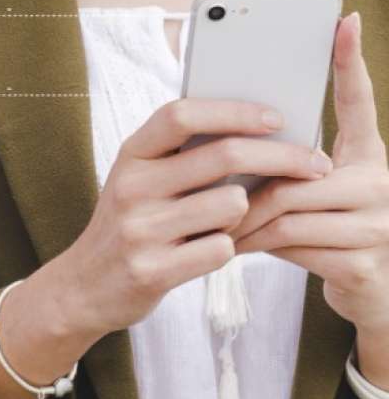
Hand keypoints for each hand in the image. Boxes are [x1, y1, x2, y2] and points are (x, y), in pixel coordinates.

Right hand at [43, 97, 330, 340]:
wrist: (84, 286)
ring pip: (232, 206)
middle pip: (224, 156)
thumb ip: (181, 156)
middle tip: (315, 164)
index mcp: (130, 155)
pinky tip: (206, 251)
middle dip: (282, 157)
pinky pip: (221, 250)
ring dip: (245, 214)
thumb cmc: (129, 224)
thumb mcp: (140, 179)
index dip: (233, 111)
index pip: (181, 115)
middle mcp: (130, 187)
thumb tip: (260, 131)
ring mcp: (139, 230)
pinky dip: (226, 249)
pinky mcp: (151, 270)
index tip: (276, 117)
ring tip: (226, 223)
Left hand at [233, 13, 388, 333]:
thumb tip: (226, 134)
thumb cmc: (323, 230)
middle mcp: (382, 183)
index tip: (345, 20)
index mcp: (369, 155)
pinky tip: (238, 248)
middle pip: (295, 171)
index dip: (351, 61)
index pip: (359, 102)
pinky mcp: (363, 265)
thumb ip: (285, 165)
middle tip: (208, 192)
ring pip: (288, 212)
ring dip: (243, 220)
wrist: (368, 294)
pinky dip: (255, 247)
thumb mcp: (311, 192)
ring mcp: (378, 226)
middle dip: (246, 186)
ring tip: (218, 224)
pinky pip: (292, 248)